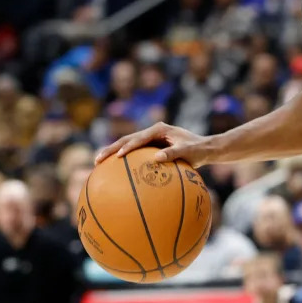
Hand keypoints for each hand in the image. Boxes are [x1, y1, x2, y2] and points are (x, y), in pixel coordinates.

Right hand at [94, 122, 212, 167]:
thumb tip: (158, 158)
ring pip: (127, 144)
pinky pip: (134, 154)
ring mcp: (150, 139)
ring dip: (113, 153)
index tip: (118, 156)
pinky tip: (113, 173)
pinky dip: (123, 160)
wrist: (204, 149)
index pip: (139, 138)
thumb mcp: (188, 151)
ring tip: (98, 164)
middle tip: (97, 160)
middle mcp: (152, 132)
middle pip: (127, 139)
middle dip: (111, 148)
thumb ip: (174, 153)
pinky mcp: (150, 147)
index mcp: (159, 129)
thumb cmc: (198, 150)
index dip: (127, 147)